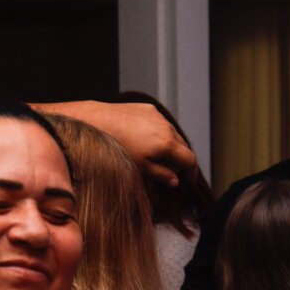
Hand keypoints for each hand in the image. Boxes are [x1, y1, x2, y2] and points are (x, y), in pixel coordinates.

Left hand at [40, 101, 195, 186]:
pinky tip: (145, 139)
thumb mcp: (141, 167)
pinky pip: (160, 122)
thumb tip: (175, 180)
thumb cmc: (117, 147)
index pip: (190, 160)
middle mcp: (167, 127)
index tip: (188, 180)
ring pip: (172, 134)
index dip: (191, 172)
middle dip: (180, 159)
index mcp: (167, 144)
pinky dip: (159, 132)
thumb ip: (161, 174)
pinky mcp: (148, 108)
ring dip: (170, 145)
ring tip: (156, 155)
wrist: (98, 121)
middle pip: (183, 146)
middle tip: (172, 171)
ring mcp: (158, 116)